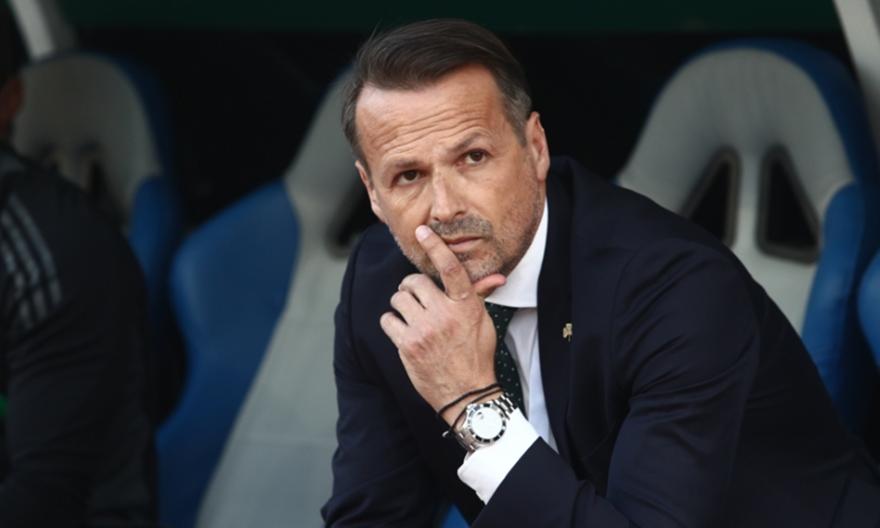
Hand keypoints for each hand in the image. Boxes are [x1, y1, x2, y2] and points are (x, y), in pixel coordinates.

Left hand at [380, 225, 505, 425]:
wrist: (467, 393)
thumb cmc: (476, 355)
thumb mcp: (483, 323)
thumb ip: (480, 296)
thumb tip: (497, 276)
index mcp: (466, 306)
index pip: (450, 269)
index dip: (435, 247)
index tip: (423, 231)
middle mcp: (445, 315)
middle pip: (414, 282)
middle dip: (411, 288)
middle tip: (417, 299)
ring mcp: (424, 330)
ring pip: (398, 299)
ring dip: (401, 306)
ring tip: (412, 317)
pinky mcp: (407, 345)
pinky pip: (388, 320)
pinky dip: (392, 324)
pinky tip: (403, 332)